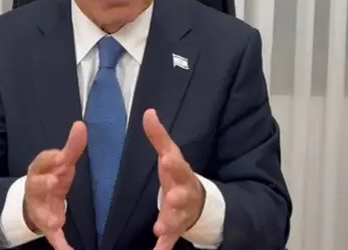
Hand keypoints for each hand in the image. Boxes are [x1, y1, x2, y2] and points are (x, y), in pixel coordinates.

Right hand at [23, 121, 86, 249]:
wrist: (33, 202)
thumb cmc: (51, 176)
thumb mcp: (61, 161)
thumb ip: (72, 146)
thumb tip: (81, 124)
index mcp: (41, 169)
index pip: (43, 161)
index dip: (51, 158)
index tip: (61, 155)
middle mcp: (36, 187)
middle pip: (37, 184)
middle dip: (44, 183)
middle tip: (54, 182)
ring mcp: (39, 207)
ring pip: (41, 212)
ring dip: (48, 216)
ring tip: (56, 221)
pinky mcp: (45, 224)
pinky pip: (51, 235)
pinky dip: (58, 242)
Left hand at [143, 109, 205, 249]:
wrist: (199, 203)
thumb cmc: (178, 175)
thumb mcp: (171, 155)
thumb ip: (158, 136)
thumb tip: (148, 112)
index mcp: (181, 173)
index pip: (177, 165)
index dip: (172, 162)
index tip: (166, 158)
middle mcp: (184, 194)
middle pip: (181, 195)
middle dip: (176, 197)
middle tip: (171, 198)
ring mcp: (181, 213)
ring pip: (176, 219)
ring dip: (168, 223)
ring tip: (160, 229)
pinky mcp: (176, 229)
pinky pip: (170, 241)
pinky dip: (163, 247)